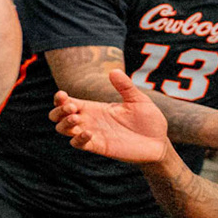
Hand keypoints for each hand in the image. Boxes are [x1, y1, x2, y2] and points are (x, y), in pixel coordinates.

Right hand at [50, 70, 171, 164]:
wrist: (159, 143)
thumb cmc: (149, 120)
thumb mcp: (138, 100)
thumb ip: (125, 86)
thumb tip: (114, 71)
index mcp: (94, 107)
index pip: (67, 102)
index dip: (60, 99)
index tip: (63, 95)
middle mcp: (89, 120)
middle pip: (58, 116)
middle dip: (58, 111)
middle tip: (71, 108)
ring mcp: (92, 134)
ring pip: (63, 130)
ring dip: (64, 124)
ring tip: (76, 119)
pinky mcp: (98, 147)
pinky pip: (78, 144)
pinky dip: (78, 139)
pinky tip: (89, 133)